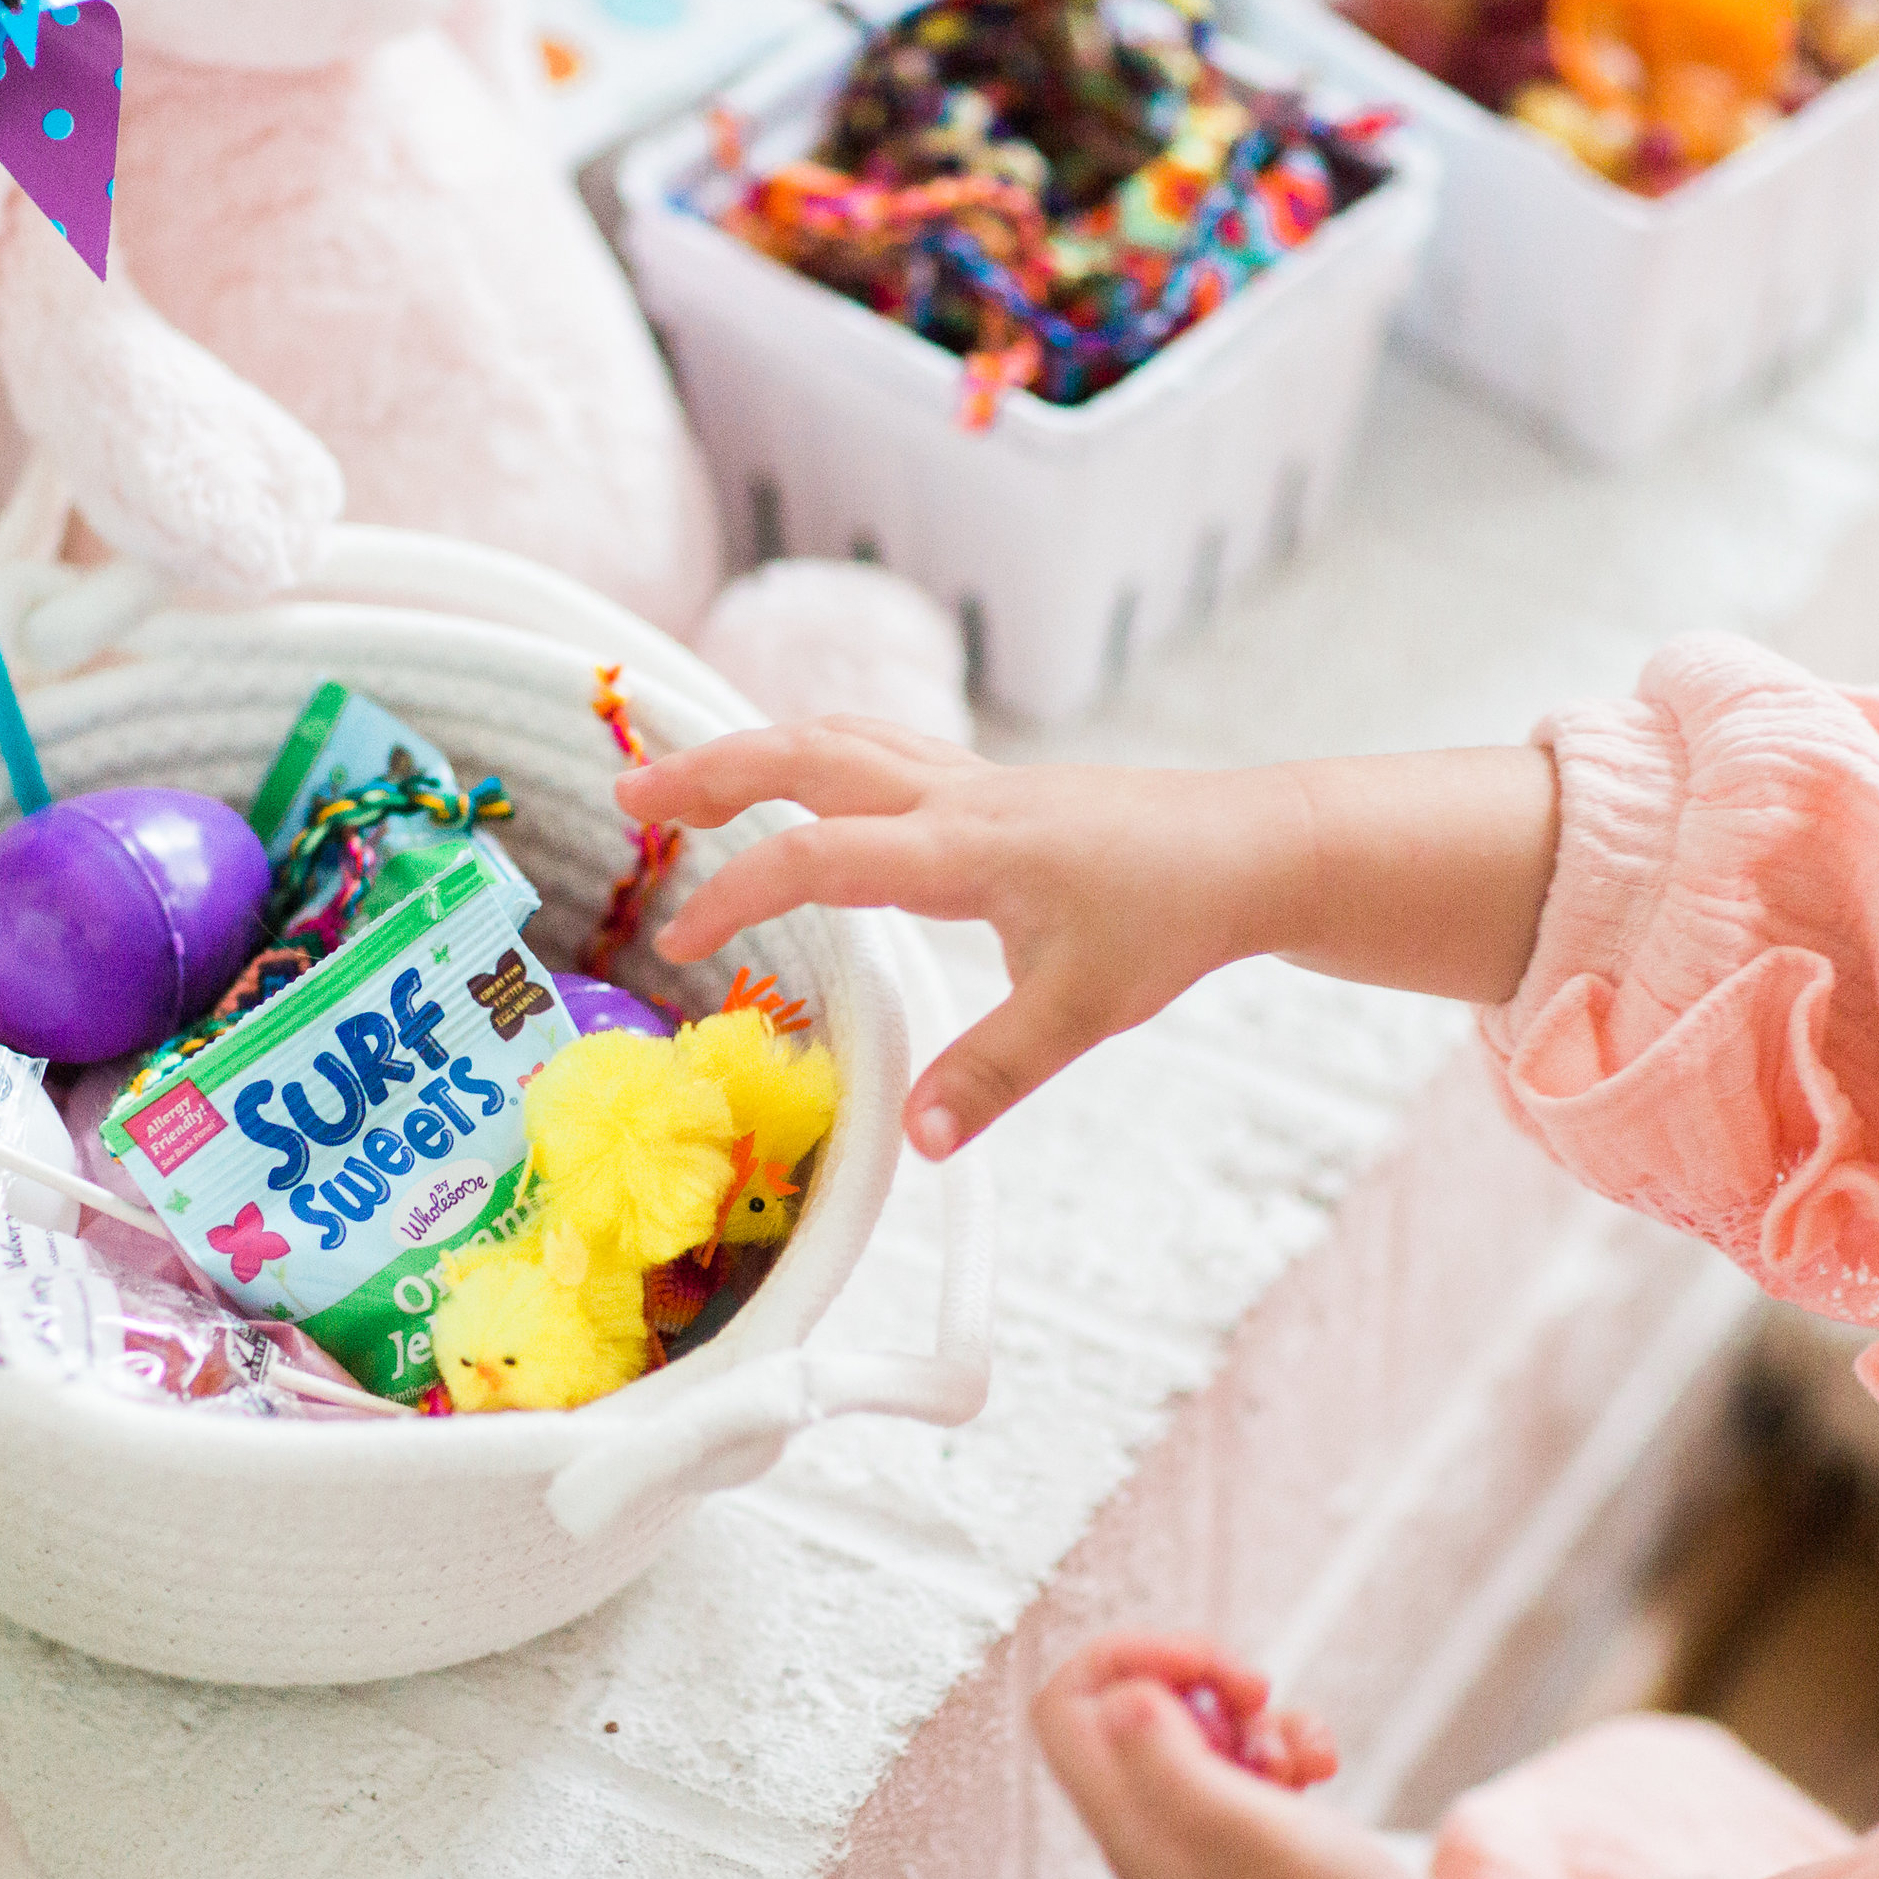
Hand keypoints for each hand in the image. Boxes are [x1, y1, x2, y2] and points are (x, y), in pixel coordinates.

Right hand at [618, 724, 1559, 1159]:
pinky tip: (787, 780)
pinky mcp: (981, 785)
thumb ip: (991, 1075)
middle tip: (629, 801)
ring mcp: (966, 779)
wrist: (1249, 848)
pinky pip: (872, 746)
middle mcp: (953, 795)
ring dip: (749, 750)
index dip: (739, 892)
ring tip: (675, 779)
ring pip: (836, 737)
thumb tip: (913, 1141)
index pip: (822, 855)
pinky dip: (808, 753)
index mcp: (965, 847)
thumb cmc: (1170, 917)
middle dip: (710, 774)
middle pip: (807, 756)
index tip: (680, 939)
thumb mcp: (1084, 1010)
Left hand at [1035, 1633, 1483, 1878]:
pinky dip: (1290, 1745)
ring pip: (1204, 1732)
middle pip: (1133, 1707)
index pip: (1066, 1708)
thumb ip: (1170, 1762)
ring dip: (1257, 1718)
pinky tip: (1326, 1768)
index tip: (1200, 1666)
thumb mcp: (1246, 1834)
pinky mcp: (1261, 1843)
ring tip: (1303, 1757)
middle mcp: (1154, 1833)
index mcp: (1129, 1829)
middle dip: (1199, 1677)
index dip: (1123, 1660)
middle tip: (1255, 1692)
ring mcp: (1207, 1839)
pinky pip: (1254, 1763)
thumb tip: (1119, 1696)